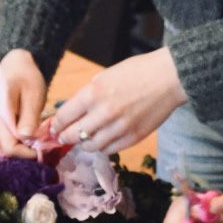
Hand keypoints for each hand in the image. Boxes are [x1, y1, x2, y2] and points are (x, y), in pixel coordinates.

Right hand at [0, 48, 46, 156]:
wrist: (16, 66)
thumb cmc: (28, 77)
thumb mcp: (34, 94)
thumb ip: (29, 117)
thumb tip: (26, 139)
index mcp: (0, 111)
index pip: (9, 145)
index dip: (26, 153)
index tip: (41, 151)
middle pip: (2, 148)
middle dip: (22, 152)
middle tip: (40, 147)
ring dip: (16, 148)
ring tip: (33, 141)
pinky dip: (9, 143)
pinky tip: (22, 137)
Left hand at [49, 47, 185, 154]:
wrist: (169, 78)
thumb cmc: (137, 72)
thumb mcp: (104, 76)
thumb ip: (87, 95)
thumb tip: (71, 112)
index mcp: (93, 94)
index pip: (63, 118)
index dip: (55, 125)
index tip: (53, 127)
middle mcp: (103, 114)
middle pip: (72, 135)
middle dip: (64, 137)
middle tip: (63, 137)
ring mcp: (119, 128)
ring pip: (90, 146)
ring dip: (83, 144)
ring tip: (84, 139)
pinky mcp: (132, 138)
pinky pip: (109, 150)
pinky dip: (101, 147)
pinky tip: (102, 140)